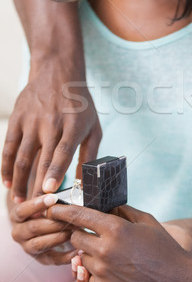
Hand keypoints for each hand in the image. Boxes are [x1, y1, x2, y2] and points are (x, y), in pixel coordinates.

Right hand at [2, 72, 101, 201]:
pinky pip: (8, 146)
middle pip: (41, 159)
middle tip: (34, 209)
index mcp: (72, 125)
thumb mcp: (94, 127)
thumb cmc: (81, 105)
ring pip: (22, 156)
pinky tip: (7, 183)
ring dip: (19, 181)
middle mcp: (51, 123)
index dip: (55, 172)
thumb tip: (85, 183)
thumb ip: (89, 154)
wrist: (58, 72)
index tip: (48, 192)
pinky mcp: (17, 118)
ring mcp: (31, 120)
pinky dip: (5, 166)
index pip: (62, 151)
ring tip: (19, 201)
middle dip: (36, 186)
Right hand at [10, 193, 76, 264]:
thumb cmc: (48, 208)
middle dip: (54, 222)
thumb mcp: (45, 200)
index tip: (54, 197)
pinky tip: (79, 249)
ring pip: (41, 244)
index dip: (38, 204)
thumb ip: (49, 196)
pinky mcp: (41, 259)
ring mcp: (28, 247)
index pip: (23, 211)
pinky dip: (66, 256)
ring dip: (59, 237)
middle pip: (34, 228)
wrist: (45, 226)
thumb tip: (55, 187)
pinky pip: (52, 260)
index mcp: (17, 216)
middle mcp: (19, 233)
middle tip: (72, 216)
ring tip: (75, 230)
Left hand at [48, 204, 191, 281]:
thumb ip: (124, 211)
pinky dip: (98, 277)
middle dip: (82, 235)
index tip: (52, 208)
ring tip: (115, 259)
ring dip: (91, 257)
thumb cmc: (166, 250)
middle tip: (96, 237)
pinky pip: (89, 281)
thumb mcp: (148, 222)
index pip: (78, 216)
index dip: (62, 211)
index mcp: (116, 229)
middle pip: (75, 239)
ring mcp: (102, 274)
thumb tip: (106, 205)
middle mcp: (105, 251)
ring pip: (81, 261)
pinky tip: (118, 275)